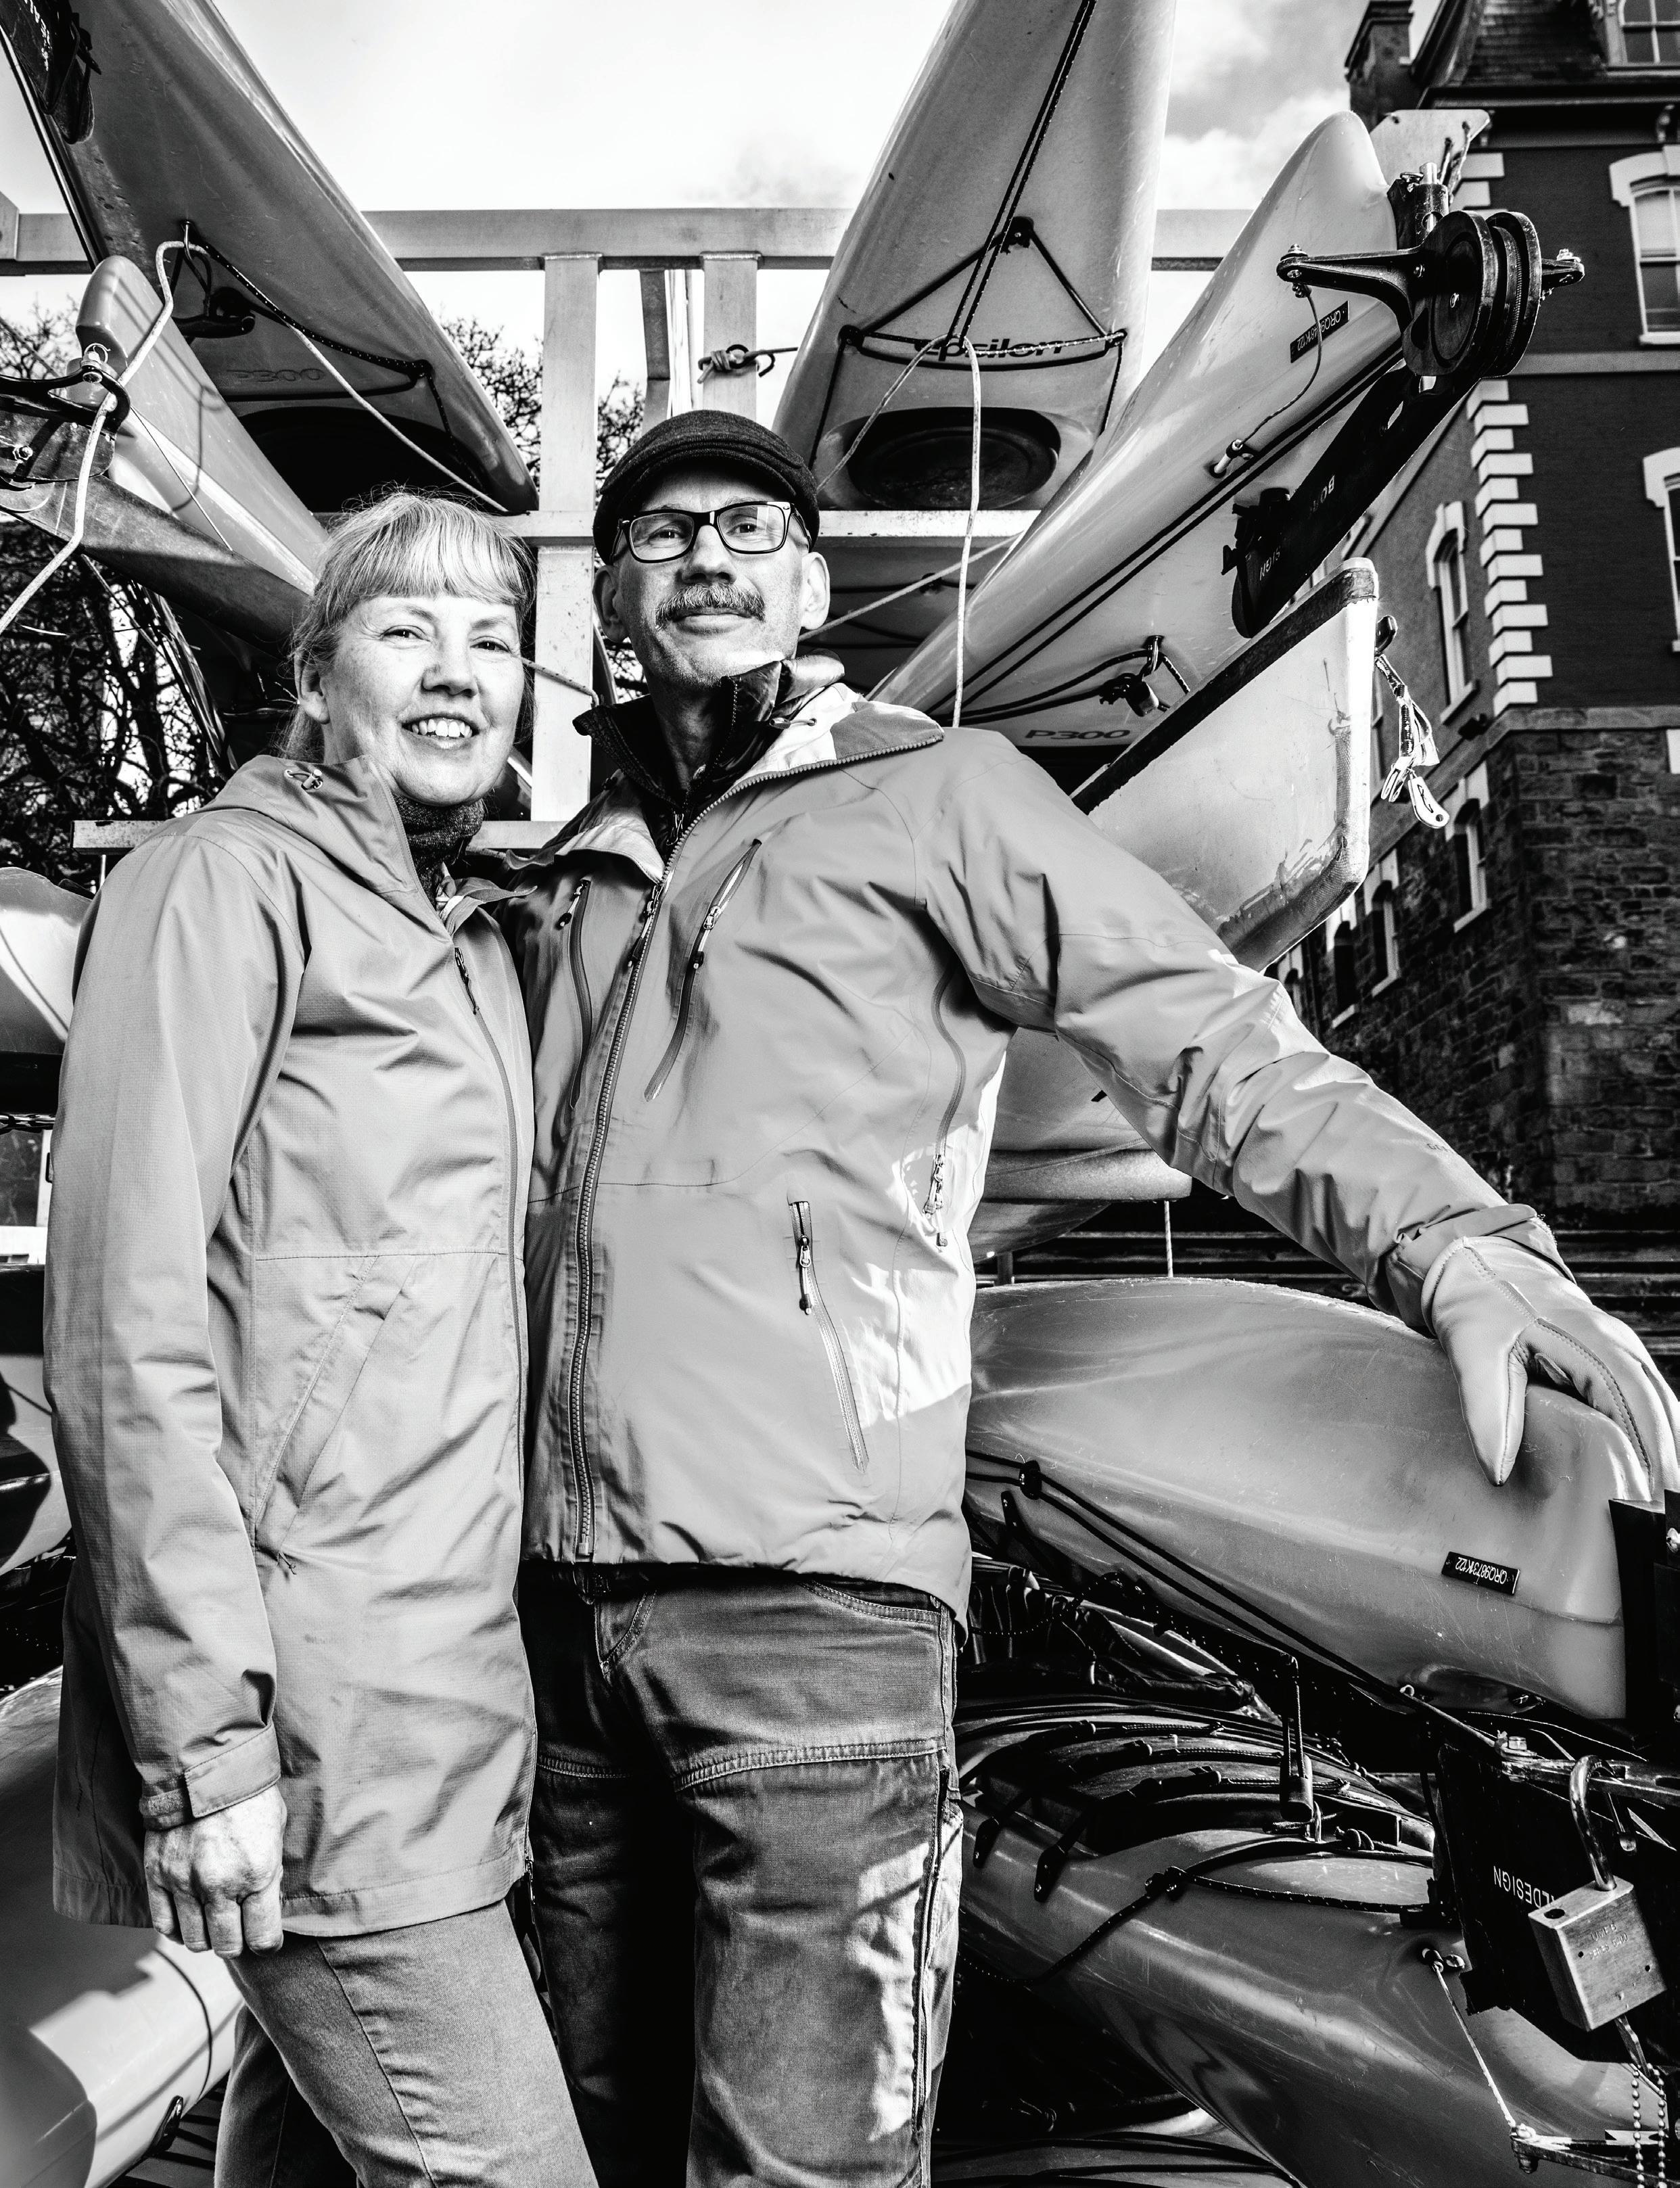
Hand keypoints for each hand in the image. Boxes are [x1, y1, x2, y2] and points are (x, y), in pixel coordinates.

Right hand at [144, 1782, 285, 1956]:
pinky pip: (163, 1924)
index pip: (263, 1939)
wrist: (204, 1765)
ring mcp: (184, 1883)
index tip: (266, 1938)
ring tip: (213, 1921)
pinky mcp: (157, 1876)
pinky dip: (176, 1928)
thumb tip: (266, 1908)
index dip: (267, 1944)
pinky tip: (187, 1917)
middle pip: (227, 1947)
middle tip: (239, 1929)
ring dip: (206, 1937)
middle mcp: (220, 1885)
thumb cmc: (249, 1796)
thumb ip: (270, 1875)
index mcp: (257, 1874)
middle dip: (237, 1943)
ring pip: (194, 1941)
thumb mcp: (276, 1833)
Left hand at [1424, 1236, 1679, 1494]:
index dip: (1650, 1453)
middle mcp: (1618, 1347)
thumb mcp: (1472, 1352)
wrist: (1478, 1265)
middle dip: (1668, 1465)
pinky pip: (1648, 1403)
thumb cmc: (1478, 1305)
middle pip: (1660, 1412)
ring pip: (1661, 1408)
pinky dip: (1657, 1436)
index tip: (1652, 1499)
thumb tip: (1499, 1472)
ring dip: (1667, 1453)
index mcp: (1592, 1342)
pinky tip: (1656, 1471)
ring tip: (1664, 1507)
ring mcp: (1620, 1353)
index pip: (1636, 1404)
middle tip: (1664, 1519)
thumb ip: (1488, 1410)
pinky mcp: (1613, 1363)